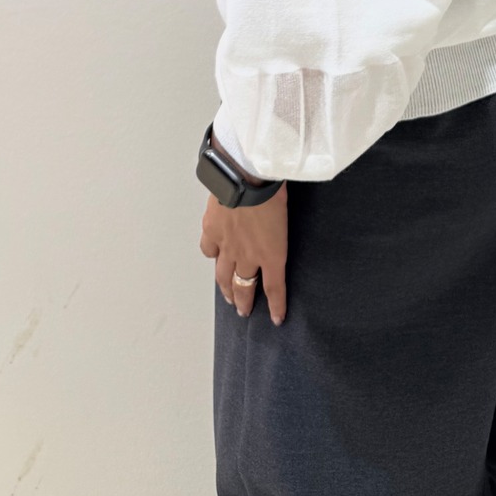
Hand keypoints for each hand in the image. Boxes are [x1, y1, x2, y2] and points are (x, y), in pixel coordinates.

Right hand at [200, 183, 288, 321]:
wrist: (246, 177)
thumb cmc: (273, 188)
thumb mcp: (286, 213)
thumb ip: (278, 231)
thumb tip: (274, 230)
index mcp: (272, 253)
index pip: (275, 288)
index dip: (276, 306)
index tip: (277, 319)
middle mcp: (248, 256)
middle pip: (245, 287)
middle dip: (245, 302)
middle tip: (244, 310)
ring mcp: (227, 246)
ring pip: (224, 277)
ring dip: (226, 288)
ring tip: (227, 295)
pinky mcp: (212, 232)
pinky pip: (208, 251)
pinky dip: (211, 255)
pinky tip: (213, 255)